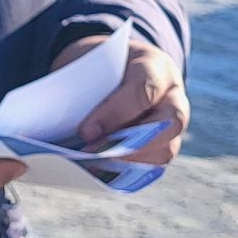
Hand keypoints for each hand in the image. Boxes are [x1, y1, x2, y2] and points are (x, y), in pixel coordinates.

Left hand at [51, 33, 189, 167]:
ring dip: (129, 163)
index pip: (144, 90)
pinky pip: (152, 166)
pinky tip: (100, 174)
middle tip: (95, 155)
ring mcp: (172, 125)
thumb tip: (65, 126)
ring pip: (165, 151)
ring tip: (94, 168)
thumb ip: (85, 87)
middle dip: (132, 144)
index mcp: (156, 67)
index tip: (86, 132)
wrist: (116, 68)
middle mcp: (173, 97)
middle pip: (169, 125)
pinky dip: (127, 172)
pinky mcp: (163, 147)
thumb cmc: (102, 65)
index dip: (116, 114)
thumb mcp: (91, 62)